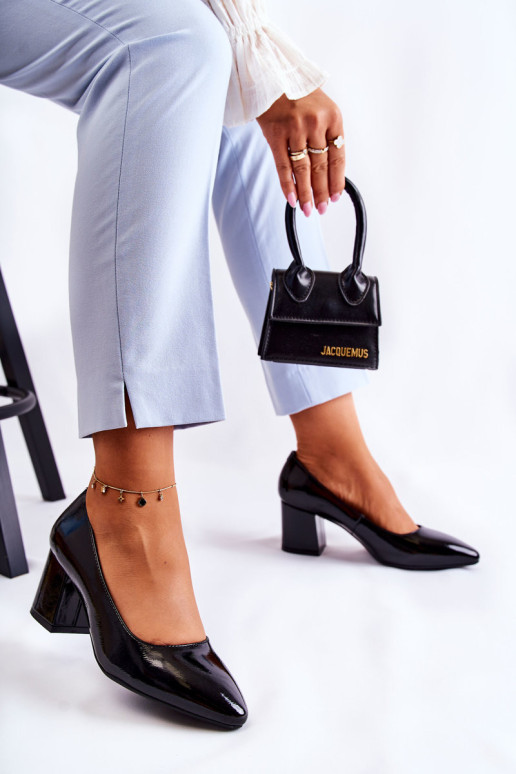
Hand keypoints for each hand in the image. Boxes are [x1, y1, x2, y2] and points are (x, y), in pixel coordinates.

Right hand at [256, 88, 344, 215]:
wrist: (270, 74)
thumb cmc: (297, 93)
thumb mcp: (321, 107)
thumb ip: (326, 134)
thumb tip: (328, 170)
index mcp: (332, 117)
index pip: (338, 156)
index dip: (337, 180)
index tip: (336, 196)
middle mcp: (315, 123)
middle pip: (321, 167)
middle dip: (322, 192)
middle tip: (322, 208)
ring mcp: (295, 129)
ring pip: (303, 170)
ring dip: (306, 193)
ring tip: (308, 209)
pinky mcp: (275, 134)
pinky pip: (283, 166)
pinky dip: (288, 185)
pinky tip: (292, 199)